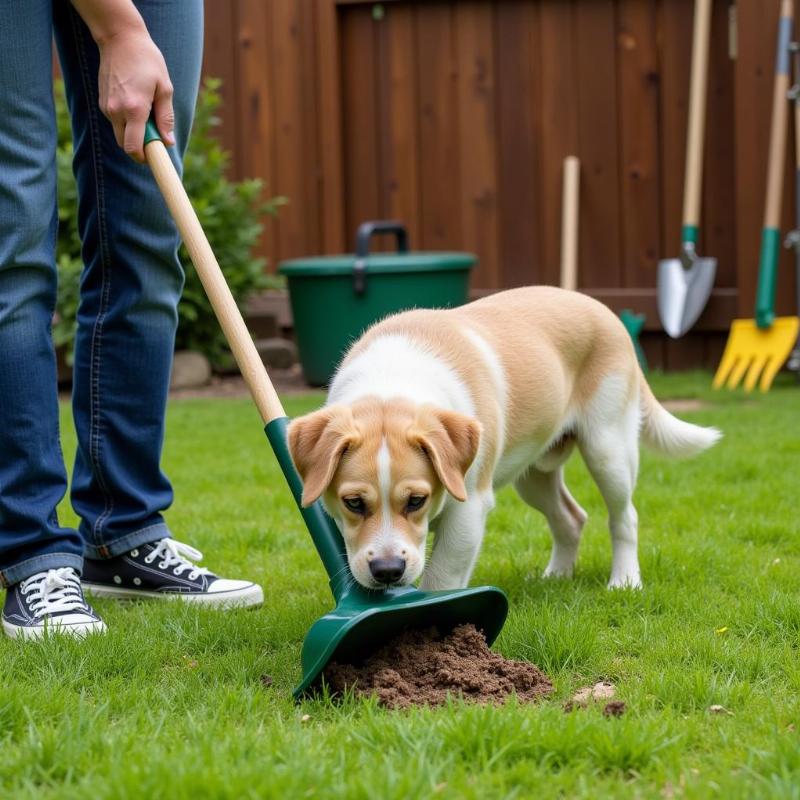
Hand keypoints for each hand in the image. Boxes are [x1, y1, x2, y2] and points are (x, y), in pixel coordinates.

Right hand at [97, 26, 173, 161]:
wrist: (119, 38)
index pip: (133, 148)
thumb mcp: (164, 87)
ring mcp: (106, 107)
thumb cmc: (147, 60)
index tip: (155, 159)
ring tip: (146, 113)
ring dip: (134, 134)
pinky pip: (115, 123)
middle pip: (125, 146)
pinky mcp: (102, 103)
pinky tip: (135, 105)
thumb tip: (168, 141)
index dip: (144, 158)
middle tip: (155, 136)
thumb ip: (166, 117)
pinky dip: (126, 123)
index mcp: (134, 109)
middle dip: (140, 147)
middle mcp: (116, 111)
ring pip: (120, 135)